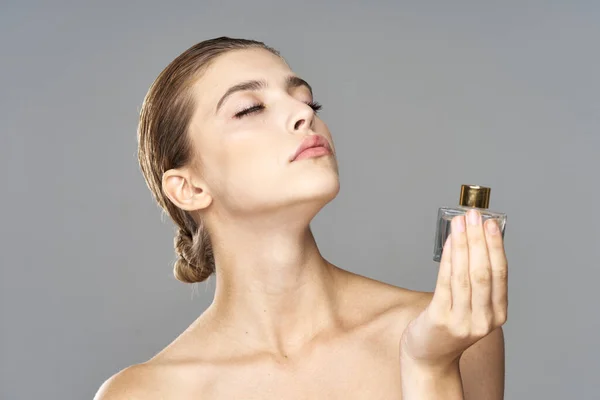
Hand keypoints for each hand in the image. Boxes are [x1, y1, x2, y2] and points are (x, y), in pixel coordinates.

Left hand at [400, 209, 507, 368]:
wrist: (430, 357)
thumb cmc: (450, 326)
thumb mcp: (472, 307)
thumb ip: (478, 282)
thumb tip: (476, 239)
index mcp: (498, 314)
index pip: (501, 274)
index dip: (496, 246)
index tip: (490, 223)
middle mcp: (484, 319)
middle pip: (484, 272)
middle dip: (479, 240)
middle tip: (474, 215)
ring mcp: (463, 321)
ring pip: (465, 276)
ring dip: (462, 244)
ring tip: (459, 222)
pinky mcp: (441, 320)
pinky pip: (445, 283)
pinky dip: (448, 258)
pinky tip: (449, 242)